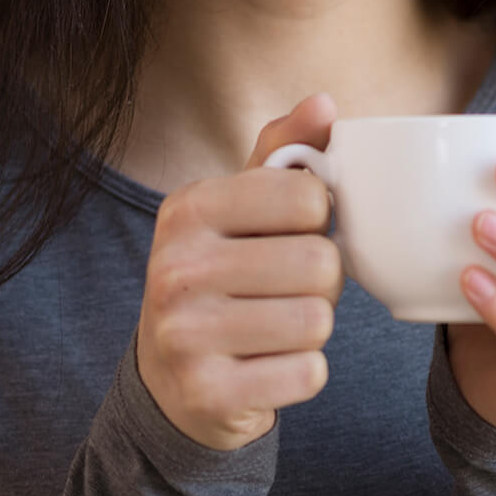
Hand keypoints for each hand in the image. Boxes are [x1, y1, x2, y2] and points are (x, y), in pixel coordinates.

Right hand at [135, 93, 343, 449]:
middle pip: (320, 264)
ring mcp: (185, 334)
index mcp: (189, 207)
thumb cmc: (224, 270)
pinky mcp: (207, 392)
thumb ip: (286, 150)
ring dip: (314, 325)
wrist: (171, 374)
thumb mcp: (242, 203)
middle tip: (290, 286)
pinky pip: (308, 374)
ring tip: (279, 321)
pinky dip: (303, 371)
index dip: (320, 218)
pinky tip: (269, 363)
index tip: (292, 232)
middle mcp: (177, 266)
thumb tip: (324, 103)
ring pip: (318, 320)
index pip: (308, 197)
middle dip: (323, 279)